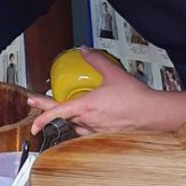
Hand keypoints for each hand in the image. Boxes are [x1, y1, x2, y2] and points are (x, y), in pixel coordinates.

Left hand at [28, 48, 163, 136]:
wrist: (153, 114)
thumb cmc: (136, 98)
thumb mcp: (113, 73)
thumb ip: (96, 60)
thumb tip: (86, 51)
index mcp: (87, 106)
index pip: (57, 112)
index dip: (42, 117)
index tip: (32, 123)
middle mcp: (89, 120)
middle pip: (64, 117)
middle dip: (51, 111)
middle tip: (39, 106)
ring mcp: (97, 130)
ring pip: (76, 125)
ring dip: (71, 117)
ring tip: (72, 108)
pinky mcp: (105, 135)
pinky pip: (88, 131)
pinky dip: (85, 124)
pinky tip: (89, 118)